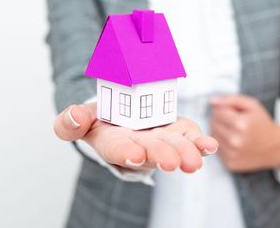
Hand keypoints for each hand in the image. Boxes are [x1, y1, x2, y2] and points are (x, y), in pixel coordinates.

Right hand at [54, 103, 217, 172]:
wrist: (123, 118)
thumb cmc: (101, 122)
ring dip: (185, 153)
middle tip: (170, 162)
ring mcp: (162, 139)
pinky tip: (210, 146)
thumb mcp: (81, 119)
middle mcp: (140, 146)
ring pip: (174, 147)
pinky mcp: (178, 131)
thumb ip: (70, 122)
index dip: (125, 152)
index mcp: (113, 143)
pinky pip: (190, 137)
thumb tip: (73, 116)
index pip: (118, 150)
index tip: (133, 154)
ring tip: (194, 161)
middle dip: (160, 156)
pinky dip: (201, 142)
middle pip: (151, 152)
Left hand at [209, 95, 279, 171]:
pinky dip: (222, 144)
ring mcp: (233, 154)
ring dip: (219, 131)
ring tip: (232, 130)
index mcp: (241, 124)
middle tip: (231, 120)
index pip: (217, 112)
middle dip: (219, 119)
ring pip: (212, 137)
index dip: (222, 109)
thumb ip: (230, 100)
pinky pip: (217, 149)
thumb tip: (212, 101)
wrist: (276, 147)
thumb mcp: (251, 105)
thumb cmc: (263, 124)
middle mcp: (236, 141)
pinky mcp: (231, 164)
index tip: (230, 111)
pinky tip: (233, 141)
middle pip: (213, 124)